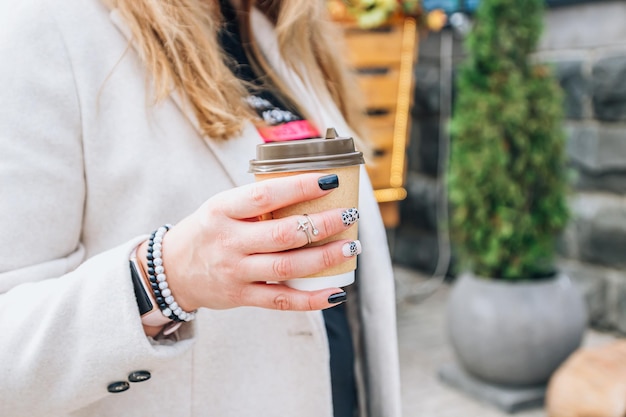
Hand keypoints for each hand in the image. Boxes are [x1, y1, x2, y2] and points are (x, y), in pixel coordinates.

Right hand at [137, 173, 359, 312]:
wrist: (172, 270)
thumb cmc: (208, 231)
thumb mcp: (222, 207)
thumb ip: (256, 202)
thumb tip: (310, 188)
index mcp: (222, 210)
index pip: (265, 196)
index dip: (300, 188)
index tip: (330, 181)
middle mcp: (228, 241)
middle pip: (284, 234)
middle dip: (323, 224)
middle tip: (350, 216)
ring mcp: (235, 272)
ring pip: (287, 266)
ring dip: (324, 258)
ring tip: (350, 246)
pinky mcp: (241, 296)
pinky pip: (281, 300)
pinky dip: (312, 299)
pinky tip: (336, 292)